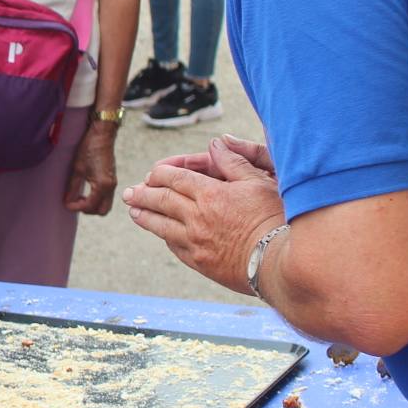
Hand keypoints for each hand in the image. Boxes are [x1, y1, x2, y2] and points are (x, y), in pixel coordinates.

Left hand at [63, 122, 118, 214]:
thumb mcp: (77, 169)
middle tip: (76, 202)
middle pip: (101, 211)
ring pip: (105, 205)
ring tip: (80, 197)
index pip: (89, 206)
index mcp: (102, 185)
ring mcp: (113, 184)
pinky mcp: (112, 180)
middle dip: (88, 210)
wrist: (102, 135)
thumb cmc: (89, 149)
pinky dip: (97, 199)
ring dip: (93, 205)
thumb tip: (67, 202)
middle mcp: (111, 187)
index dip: (76, 207)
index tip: (67, 203)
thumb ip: (72, 188)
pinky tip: (86, 192)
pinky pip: (107, 197)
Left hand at [123, 137, 284, 293]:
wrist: (278, 263)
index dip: (160, 174)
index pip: (175, 179)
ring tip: (134, 212)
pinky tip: (160, 234)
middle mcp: (197, 217)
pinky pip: (174, 247)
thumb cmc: (274, 219)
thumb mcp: (258, 182)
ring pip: (161, 226)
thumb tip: (214, 144)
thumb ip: (233, 162)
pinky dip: (164, 237)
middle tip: (129, 193)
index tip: (151, 174)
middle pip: (162, 201)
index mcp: (210, 194)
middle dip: (143, 194)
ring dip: (145, 216)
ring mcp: (196, 242)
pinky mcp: (200, 262)